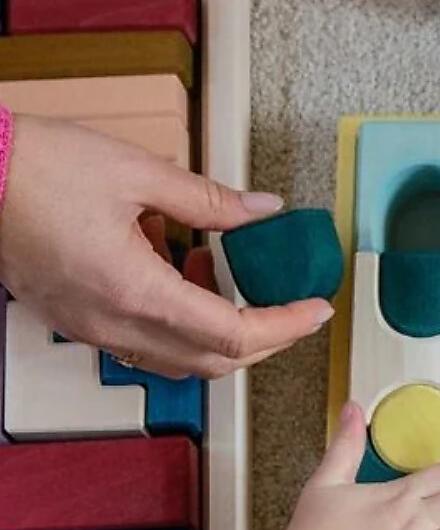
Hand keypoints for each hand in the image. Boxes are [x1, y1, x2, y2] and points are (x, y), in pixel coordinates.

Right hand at [0, 115, 333, 378]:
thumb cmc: (33, 167)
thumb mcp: (136, 172)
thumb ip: (209, 200)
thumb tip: (262, 210)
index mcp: (136, 292)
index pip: (234, 334)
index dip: (286, 327)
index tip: (316, 311)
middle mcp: (114, 324)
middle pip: (212, 362)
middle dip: (264, 341)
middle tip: (292, 309)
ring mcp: (91, 329)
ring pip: (177, 360)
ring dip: (219, 336)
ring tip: (232, 282)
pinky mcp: (75, 320)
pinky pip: (142, 344)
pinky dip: (178, 326)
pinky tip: (181, 277)